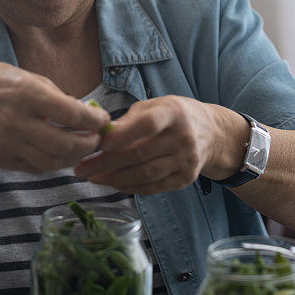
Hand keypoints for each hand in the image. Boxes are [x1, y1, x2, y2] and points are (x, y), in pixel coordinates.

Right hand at [0, 62, 110, 173]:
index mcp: (28, 95)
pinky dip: (53, 161)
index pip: (72, 115)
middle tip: (96, 138)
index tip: (104, 120)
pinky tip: (59, 151)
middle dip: (88, 144)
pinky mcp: (1, 158)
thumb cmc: (0, 82)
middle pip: (65, 145)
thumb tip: (89, 115)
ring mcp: (7, 143)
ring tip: (81, 146)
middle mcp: (17, 121)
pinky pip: (36, 167)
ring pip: (52, 162)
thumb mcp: (32, 78)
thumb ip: (60, 98)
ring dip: (73, 157)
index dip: (95, 121)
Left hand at [74, 95, 249, 194]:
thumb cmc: (174, 116)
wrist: (212, 133)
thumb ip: (129, 120)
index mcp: (174, 112)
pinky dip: (131, 187)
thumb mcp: (155, 106)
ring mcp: (187, 160)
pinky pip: (154, 187)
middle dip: (107, 163)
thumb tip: (99, 135)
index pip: (148, 124)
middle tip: (82, 168)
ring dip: (115, 178)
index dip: (123, 135)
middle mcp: (183, 137)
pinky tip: (114, 183)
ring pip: (146, 174)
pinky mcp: (186, 178)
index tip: (98, 144)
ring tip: (94, 178)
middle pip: (142, 154)